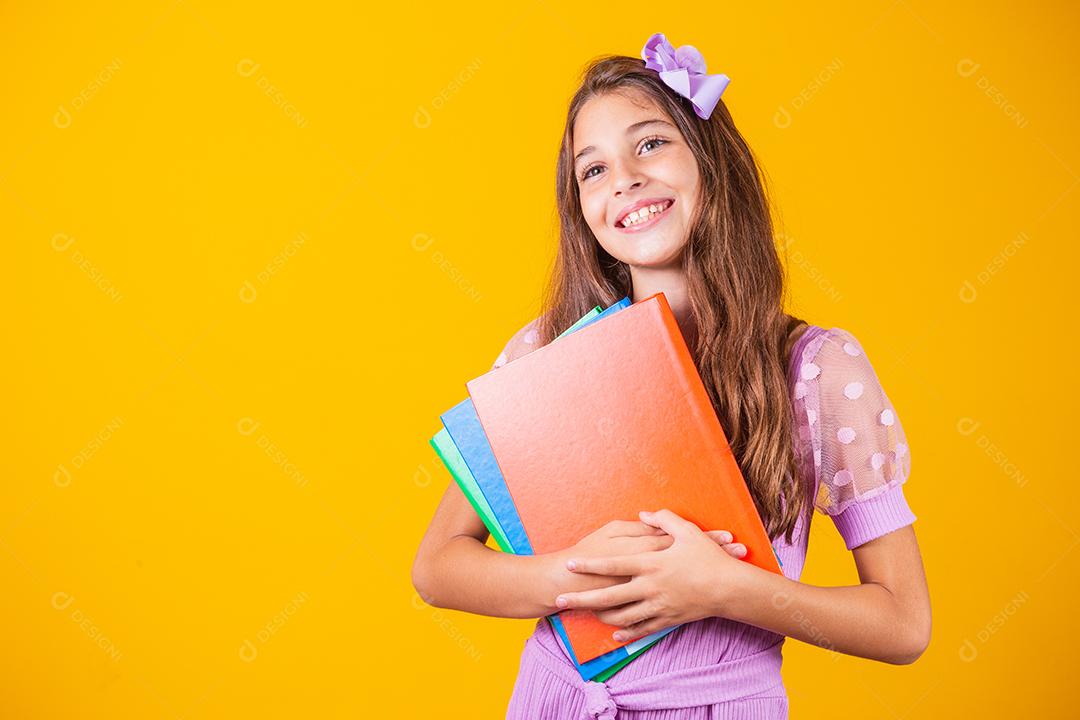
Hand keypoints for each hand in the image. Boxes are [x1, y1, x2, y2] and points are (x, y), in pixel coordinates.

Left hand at [554, 509, 752, 642]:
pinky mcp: (668, 619)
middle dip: (582, 597)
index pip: (613, 564)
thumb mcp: (688, 531)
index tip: (570, 564)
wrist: (730, 588)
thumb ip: (663, 520)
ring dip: (601, 616)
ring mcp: (658, 606)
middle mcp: (650, 587)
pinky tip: (614, 634)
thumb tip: (644, 515)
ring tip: (584, 614)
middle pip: (609, 595)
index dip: (590, 564)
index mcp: (651, 563)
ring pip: (622, 616)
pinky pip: (643, 628)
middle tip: (561, 598)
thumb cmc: (708, 557)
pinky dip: (627, 632)